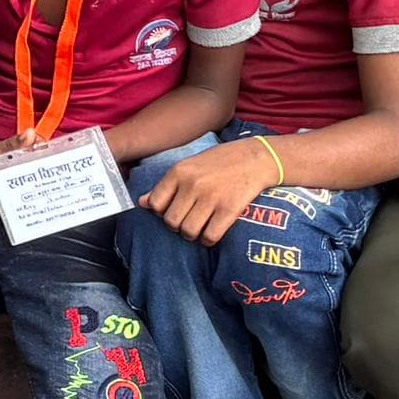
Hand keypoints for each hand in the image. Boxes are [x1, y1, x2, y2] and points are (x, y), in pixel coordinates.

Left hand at [144, 138, 283, 245]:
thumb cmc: (220, 162)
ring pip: (188, 232)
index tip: (173, 211)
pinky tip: (214, 231)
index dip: (162, 212)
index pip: (155, 203)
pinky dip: (209, 239)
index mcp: (179, 171)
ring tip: (201, 227)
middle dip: (178, 226)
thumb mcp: (189, 166)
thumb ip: (167, 185)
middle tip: (189, 220)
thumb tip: (142, 203)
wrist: (256, 158)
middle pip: (171, 222)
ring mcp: (211, 197)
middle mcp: (192, 184)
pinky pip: (209, 237)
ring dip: (193, 234)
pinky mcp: (229, 209)